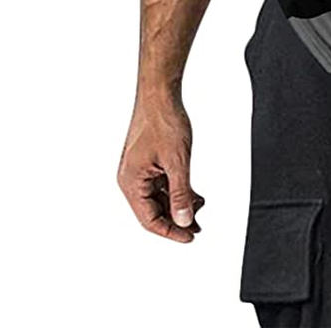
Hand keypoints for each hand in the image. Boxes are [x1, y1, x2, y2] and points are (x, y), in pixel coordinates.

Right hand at [118, 97, 204, 242]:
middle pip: (153, 210)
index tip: (190, 237)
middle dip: (177, 219)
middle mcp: (131, 179)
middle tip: (198, 226)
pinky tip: (193, 193)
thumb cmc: (163, 121)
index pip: (149, 220)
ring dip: (178, 204)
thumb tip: (185, 220)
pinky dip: (176, 189)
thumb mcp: (178, 161)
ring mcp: (138, 170)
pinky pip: (160, 183)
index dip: (171, 231)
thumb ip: (181, 194)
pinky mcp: (147, 161)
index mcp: (131, 182)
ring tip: (200, 208)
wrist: (159, 93)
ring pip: (158, 197)